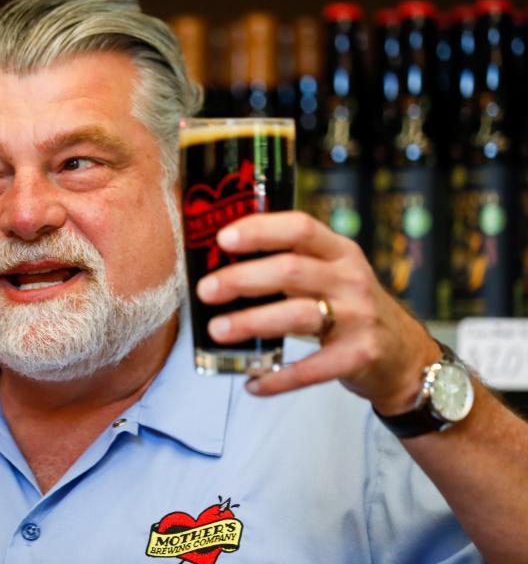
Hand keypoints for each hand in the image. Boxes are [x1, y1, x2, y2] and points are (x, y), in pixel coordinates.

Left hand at [196, 211, 441, 413]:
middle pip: (290, 270)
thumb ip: (292, 263)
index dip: (260, 229)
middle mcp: (351, 279)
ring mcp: (358, 318)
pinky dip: (278, 378)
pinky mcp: (360, 356)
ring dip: (251, 322)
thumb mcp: (333, 273)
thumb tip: (220, 263)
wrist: (406, 356)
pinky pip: (311, 369)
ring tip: (217, 331)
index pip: (300, 228)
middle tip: (205, 290)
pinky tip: (252, 383)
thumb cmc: (351, 307)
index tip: (223, 238)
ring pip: (297, 315)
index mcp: (340, 251)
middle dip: (242, 279)